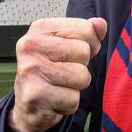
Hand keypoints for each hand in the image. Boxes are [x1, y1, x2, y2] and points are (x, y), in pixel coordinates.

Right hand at [8, 17, 106, 131]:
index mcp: (40, 28)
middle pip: (83, 52)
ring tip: (60, 87)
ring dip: (77, 87)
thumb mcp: (69, 46)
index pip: (85, 28)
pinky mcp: (34, 94)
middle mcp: (30, 45)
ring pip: (81, 76)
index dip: (90, 45)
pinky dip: (69, 104)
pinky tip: (54, 101)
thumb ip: (87, 33)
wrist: (30, 107)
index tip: (74, 55)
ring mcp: (30, 69)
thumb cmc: (52, 72)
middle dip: (82, 67)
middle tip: (64, 74)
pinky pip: (73, 99)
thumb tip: (101, 24)